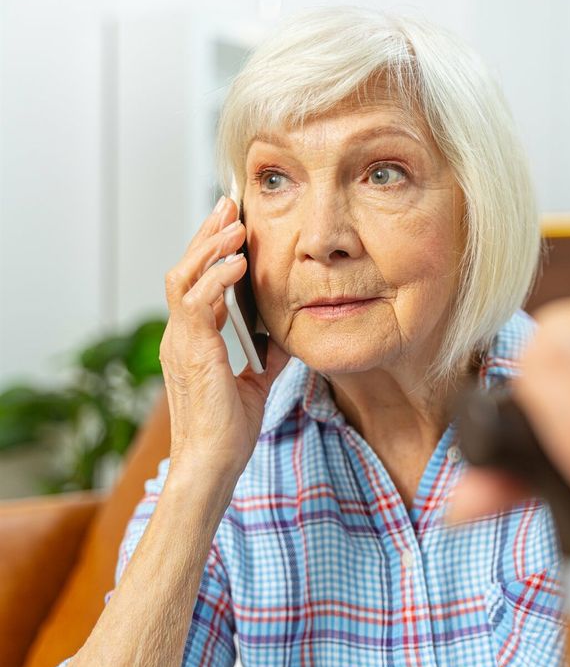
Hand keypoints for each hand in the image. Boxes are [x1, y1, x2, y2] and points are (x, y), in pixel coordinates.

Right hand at [159, 196, 289, 489]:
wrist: (215, 462)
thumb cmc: (230, 429)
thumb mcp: (257, 380)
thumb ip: (268, 354)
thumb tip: (290, 333)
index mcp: (194, 338)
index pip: (198, 280)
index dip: (214, 250)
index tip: (234, 223)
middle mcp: (181, 334)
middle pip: (186, 268)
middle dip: (208, 234)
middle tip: (230, 204)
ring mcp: (181, 341)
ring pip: (184, 277)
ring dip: (210, 247)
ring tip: (234, 224)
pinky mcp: (190, 351)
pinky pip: (196, 303)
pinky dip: (216, 279)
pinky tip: (239, 263)